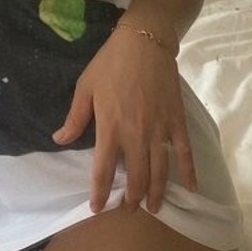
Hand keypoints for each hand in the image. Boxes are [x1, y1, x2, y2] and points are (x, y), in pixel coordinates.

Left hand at [52, 26, 197, 214]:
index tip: (97, 208)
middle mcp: (136, 135)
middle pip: (135, 177)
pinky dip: (189, 172)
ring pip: (159, 172)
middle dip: (131, 198)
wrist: (145, 42)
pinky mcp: (177, 121)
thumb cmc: (111, 63)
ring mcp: (159, 130)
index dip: (99, 193)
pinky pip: (185, 152)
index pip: (103, 171)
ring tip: (152, 208)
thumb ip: (75, 117)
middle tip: (128, 208)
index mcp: (110, 128)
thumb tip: (59, 140)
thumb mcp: (85, 87)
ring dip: (155, 193)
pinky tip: (192, 189)